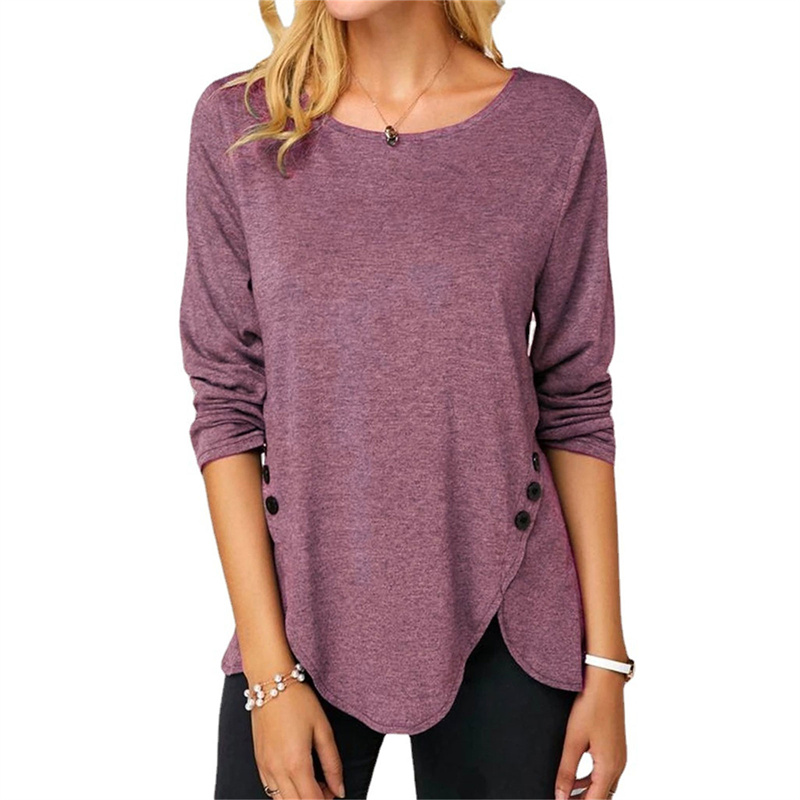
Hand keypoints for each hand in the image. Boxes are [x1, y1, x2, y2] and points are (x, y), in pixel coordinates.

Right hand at [251, 682, 345, 799]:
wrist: (270, 682)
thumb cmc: (298, 700)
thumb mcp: (323, 729)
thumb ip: (332, 764)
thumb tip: (339, 790)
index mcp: (296, 763)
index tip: (335, 794)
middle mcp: (277, 770)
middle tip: (328, 789)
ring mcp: (265, 767)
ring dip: (299, 798)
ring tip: (315, 782)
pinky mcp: (259, 762)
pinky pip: (270, 790)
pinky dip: (285, 792)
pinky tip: (298, 778)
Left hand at [554, 668, 626, 798]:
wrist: (605, 682)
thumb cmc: (591, 707)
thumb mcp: (573, 741)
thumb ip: (566, 771)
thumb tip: (561, 796)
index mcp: (609, 767)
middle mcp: (619, 765)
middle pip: (602, 796)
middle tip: (562, 798)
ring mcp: (619, 756)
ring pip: (604, 786)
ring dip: (587, 792)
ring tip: (566, 792)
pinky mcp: (616, 747)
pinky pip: (606, 773)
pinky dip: (592, 779)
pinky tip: (576, 776)